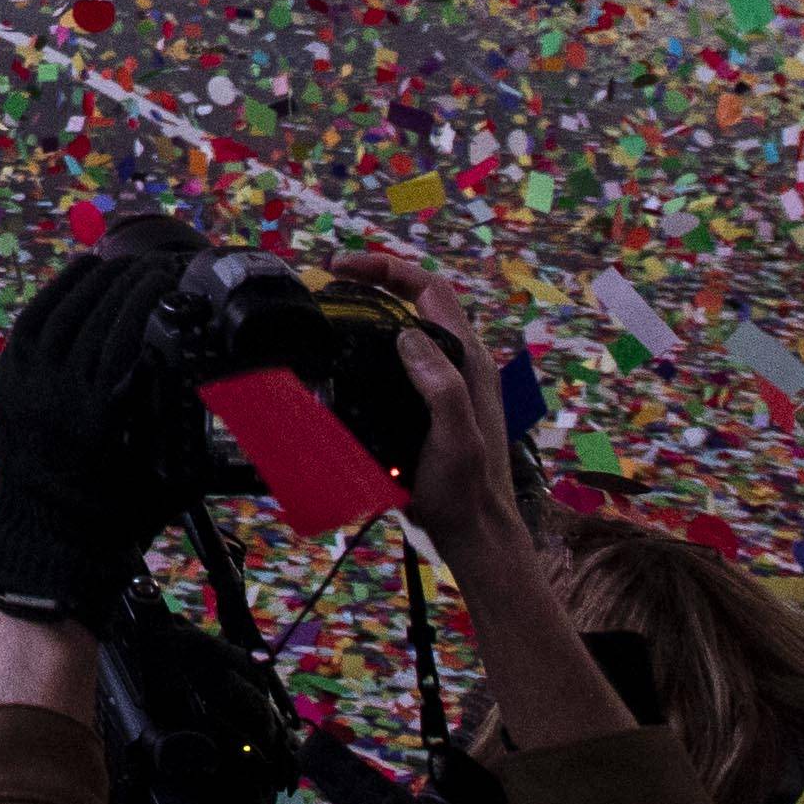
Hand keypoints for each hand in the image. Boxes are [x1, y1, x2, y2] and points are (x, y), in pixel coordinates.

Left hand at [0, 232, 199, 620]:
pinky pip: (33, 322)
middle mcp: (59, 392)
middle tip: (159, 267)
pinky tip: (84, 271)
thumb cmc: (117, 516)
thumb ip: (193, 429)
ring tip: (127, 265)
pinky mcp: (9, 381)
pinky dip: (59, 291)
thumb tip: (237, 393)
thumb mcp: (169, 478)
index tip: (175, 279)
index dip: (151, 298)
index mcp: (100, 414)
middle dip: (131, 283)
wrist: (50, 544)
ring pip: (63, 311)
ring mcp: (27, 384)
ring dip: (97, 282)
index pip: (126, 333)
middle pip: (97, 315)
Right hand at [342, 253, 524, 551]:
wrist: (474, 535)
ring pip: (409, 328)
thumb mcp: (456, 438)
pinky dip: (372, 346)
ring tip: (330, 314)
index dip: (387, 268)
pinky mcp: (430, 407)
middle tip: (328, 285)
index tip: (340, 269)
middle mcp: (460, 365)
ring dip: (373, 310)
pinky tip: (346, 362)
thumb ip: (442, 387)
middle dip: (375, 281)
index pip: (430, 290)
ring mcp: (447, 386)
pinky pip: (401, 361)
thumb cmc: (466, 491)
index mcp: (469, 362)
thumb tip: (407, 334)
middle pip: (419, 301)